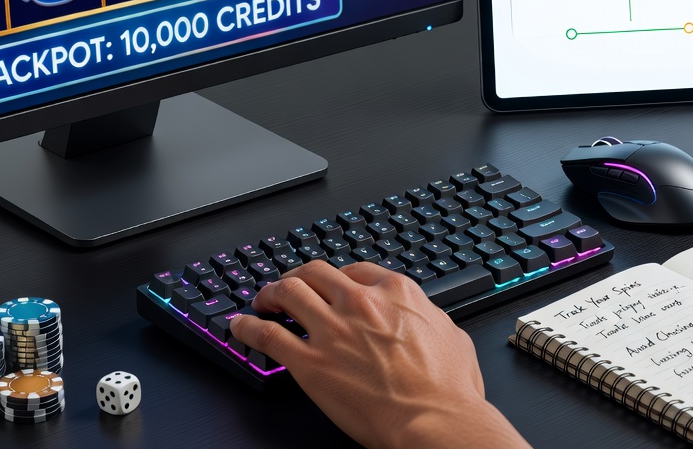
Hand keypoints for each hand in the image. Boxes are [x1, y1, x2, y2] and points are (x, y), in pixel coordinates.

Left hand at [230, 261, 529, 448]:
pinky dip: (248, 327)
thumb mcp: (452, 335)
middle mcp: (359, 302)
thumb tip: (428, 318)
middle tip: (288, 286)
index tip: (329, 286)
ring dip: (270, 293)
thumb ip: (431, 317)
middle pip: (315, 272)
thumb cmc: (449, 389)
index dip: (336, 278)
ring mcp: (332, 330)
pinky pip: (268, 335)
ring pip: (287, 292)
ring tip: (262, 300)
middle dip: (297, 276)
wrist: (435, 421)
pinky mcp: (310, 363)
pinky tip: (240, 327)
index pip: (354, 270)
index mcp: (395, 292)